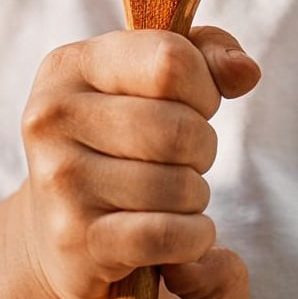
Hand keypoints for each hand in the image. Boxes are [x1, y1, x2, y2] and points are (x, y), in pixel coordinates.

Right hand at [14, 27, 259, 298]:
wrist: (56, 230)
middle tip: (184, 160)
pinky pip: (168, 235)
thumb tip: (245, 71)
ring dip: (195, 197)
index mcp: (69, 67)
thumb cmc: (117, 142)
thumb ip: (204, 56)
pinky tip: (182, 234)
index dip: (203, 87)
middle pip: (179, 129)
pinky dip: (193, 237)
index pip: (170, 60)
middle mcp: (52, 118)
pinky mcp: (76, 242)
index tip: (193, 106)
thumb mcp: (148, 83)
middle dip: (202, 149)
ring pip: (178, 186)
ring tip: (171, 196)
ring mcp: (60, 182)